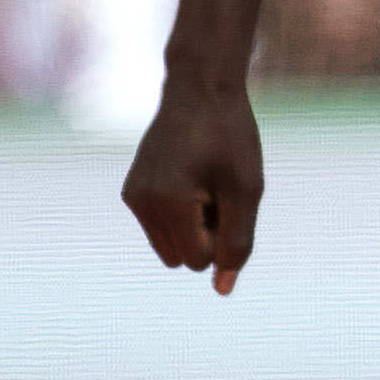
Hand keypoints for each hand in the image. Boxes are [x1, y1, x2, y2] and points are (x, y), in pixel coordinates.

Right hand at [122, 75, 266, 292]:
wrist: (200, 89)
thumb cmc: (231, 137)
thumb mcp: (247, 190)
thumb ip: (237, 243)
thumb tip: (222, 290)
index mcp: (167, 202)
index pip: (200, 261)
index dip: (224, 237)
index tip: (227, 196)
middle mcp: (140, 202)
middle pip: (184, 261)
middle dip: (208, 235)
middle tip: (218, 189)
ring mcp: (132, 197)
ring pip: (173, 249)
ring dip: (196, 227)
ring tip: (205, 183)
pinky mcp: (132, 193)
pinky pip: (164, 230)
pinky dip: (183, 216)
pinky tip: (192, 178)